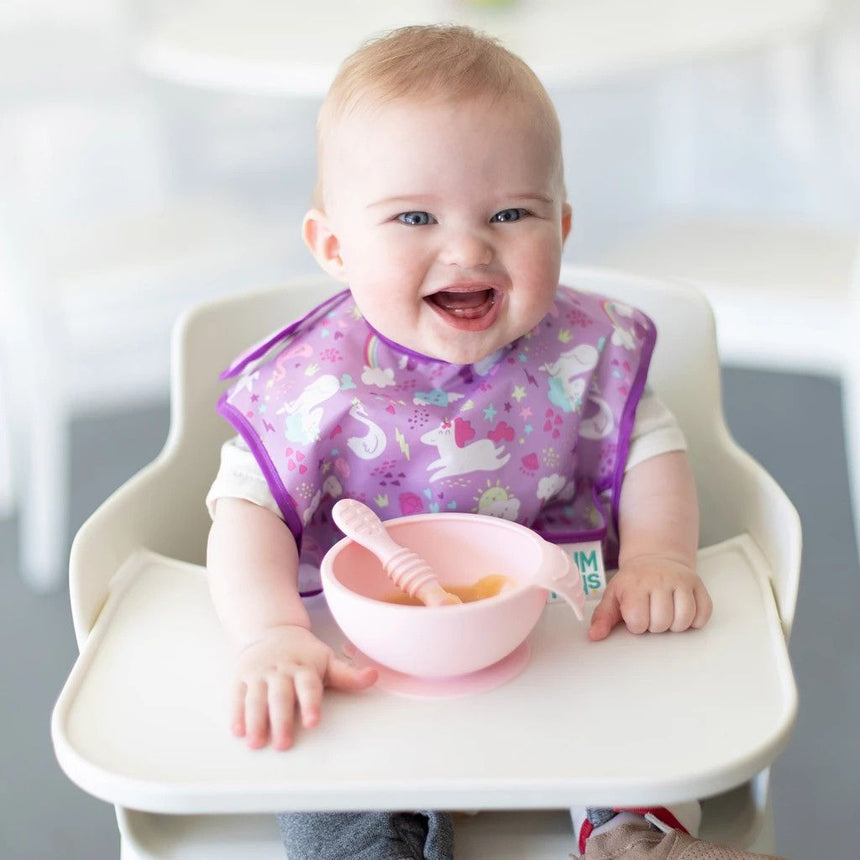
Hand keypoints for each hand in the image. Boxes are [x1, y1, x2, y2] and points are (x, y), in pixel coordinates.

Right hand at [232, 625, 376, 749]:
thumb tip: (373, 676)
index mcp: (304, 668)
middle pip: (281, 696)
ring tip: (256, 743)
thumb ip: (348, 675)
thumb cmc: (304, 653)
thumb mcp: (327, 661)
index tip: (313, 722)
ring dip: (256, 720)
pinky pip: (238, 695)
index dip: (311, 703)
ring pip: (257, 698)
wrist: (272, 631)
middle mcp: (281, 671)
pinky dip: (237, 713)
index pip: (308, 686)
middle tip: (283, 744)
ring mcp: (260, 674)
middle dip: (282, 720)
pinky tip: (238, 730)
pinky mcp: (242, 677)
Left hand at [588, 555, 711, 641]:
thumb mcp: (613, 596)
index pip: (638, 621)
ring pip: (684, 620)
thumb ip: (603, 617)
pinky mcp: (698, 584)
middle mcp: (660, 579)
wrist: (654, 558)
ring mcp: (681, 580)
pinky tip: (682, 612)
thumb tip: (594, 636)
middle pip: (662, 623)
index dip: (637, 625)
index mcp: (635, 584)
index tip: (635, 616)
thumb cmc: (632, 582)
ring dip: (675, 624)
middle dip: (655, 626)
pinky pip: (704, 613)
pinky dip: (695, 620)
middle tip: (651, 614)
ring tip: (666, 614)